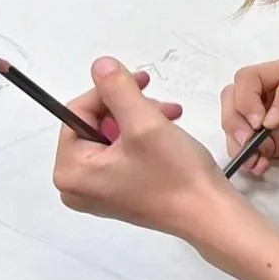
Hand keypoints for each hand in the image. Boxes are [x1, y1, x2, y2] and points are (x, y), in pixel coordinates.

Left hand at [52, 58, 229, 243]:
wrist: (208, 213)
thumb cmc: (176, 174)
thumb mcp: (146, 123)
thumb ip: (119, 89)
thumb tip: (100, 65)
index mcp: (70, 171)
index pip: (78, 113)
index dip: (109, 91)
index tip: (142, 80)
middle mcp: (74, 185)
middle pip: (93, 125)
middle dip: (129, 108)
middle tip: (163, 106)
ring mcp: (95, 192)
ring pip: (109, 138)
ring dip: (139, 120)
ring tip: (171, 118)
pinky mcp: (116, 194)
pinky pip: (119, 155)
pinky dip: (141, 139)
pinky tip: (167, 136)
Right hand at [223, 56, 278, 179]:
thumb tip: (266, 117)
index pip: (247, 79)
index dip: (245, 100)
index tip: (259, 121)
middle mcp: (275, 94)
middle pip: (233, 101)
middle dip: (235, 122)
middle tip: (250, 141)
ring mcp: (272, 120)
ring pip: (235, 126)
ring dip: (238, 143)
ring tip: (256, 158)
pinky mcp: (273, 143)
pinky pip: (245, 148)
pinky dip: (246, 158)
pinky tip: (261, 165)